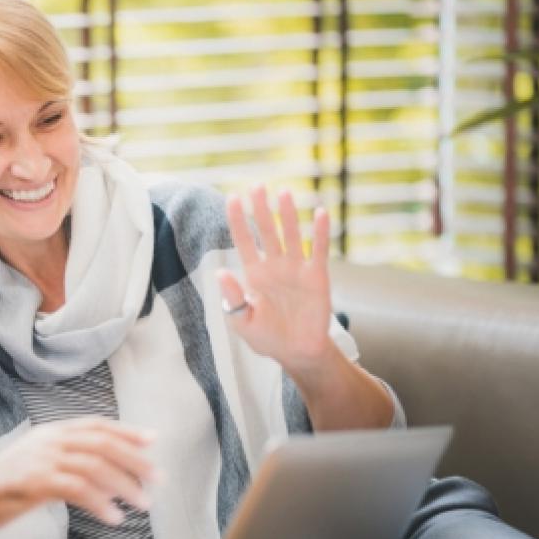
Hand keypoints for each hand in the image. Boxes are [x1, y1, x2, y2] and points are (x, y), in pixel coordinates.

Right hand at [0, 418, 155, 538]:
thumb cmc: (0, 485)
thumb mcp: (35, 463)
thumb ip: (64, 459)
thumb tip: (100, 468)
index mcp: (50, 432)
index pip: (96, 425)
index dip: (126, 431)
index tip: (152, 440)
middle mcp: (49, 440)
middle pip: (102, 443)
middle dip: (134, 460)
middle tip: (157, 478)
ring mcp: (42, 459)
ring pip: (95, 466)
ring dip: (124, 486)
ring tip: (143, 504)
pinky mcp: (35, 482)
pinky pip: (78, 489)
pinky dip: (101, 503)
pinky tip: (114, 517)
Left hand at [219, 185, 337, 376]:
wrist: (297, 352)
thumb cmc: (267, 338)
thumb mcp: (243, 323)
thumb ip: (233, 299)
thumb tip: (220, 272)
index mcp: (254, 274)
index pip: (243, 240)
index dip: (237, 220)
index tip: (232, 198)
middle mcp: (275, 266)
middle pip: (267, 231)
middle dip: (261, 209)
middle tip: (257, 186)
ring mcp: (296, 269)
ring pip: (291, 235)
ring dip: (288, 215)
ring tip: (284, 193)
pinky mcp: (317, 276)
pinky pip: (319, 250)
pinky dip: (319, 232)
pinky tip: (319, 213)